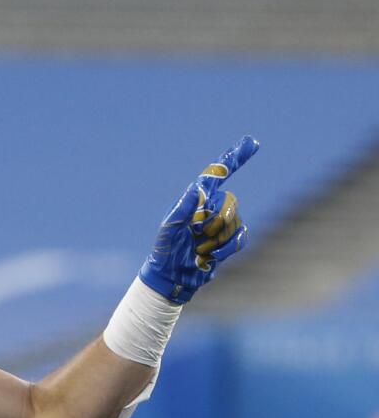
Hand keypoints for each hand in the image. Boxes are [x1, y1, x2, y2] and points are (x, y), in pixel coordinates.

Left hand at [139, 136, 257, 303]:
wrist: (172, 275)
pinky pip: (241, 238)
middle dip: (216, 220)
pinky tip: (210, 256)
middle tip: (197, 233)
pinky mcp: (229, 242)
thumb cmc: (165, 249)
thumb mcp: (169, 228)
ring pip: (236, 222)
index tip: (251, 142)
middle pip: (230, 202)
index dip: (234, 158)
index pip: (216, 175)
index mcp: (194, 200)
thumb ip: (182, 208)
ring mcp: (221, 225)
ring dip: (217, 238)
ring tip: (198, 248)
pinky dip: (227, 249)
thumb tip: (196, 188)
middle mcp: (210, 208)